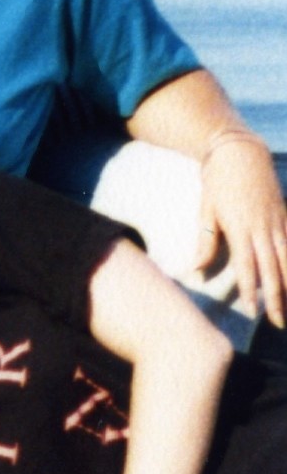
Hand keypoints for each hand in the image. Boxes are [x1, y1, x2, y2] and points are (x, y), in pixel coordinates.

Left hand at [199, 132, 286, 324]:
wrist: (239, 152)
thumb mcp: (205, 210)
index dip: (251, 291)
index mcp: (240, 229)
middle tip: (277, 322)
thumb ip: (205, 241)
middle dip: (277, 298)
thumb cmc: (217, 182)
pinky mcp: (286, 216)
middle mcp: (263, 228)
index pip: (247, 267)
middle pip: (273, 269)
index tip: (252, 312)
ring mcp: (278, 222)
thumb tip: (196, 269)